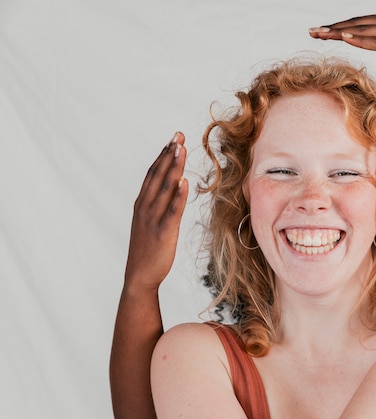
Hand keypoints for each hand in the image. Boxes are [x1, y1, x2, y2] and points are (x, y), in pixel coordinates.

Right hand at [124, 132, 188, 291]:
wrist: (140, 276)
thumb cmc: (148, 250)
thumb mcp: (149, 223)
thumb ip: (159, 205)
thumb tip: (173, 188)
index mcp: (141, 204)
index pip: (152, 174)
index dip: (162, 155)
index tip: (173, 139)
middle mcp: (145, 208)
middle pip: (157, 176)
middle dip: (169, 154)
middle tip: (178, 135)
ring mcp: (153, 219)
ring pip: (164, 188)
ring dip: (174, 167)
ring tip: (182, 149)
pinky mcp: (163, 232)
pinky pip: (172, 210)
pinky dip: (178, 195)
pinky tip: (184, 181)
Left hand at [309, 11, 375, 82]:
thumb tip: (364, 41)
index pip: (357, 22)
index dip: (337, 26)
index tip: (318, 31)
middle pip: (355, 24)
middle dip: (332, 28)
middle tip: (311, 32)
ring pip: (362, 31)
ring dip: (340, 32)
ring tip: (321, 34)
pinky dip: (360, 40)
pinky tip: (346, 39)